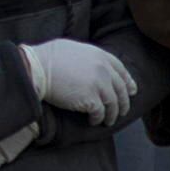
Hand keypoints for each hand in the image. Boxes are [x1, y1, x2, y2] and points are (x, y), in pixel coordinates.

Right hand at [17, 34, 139, 120]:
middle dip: (123, 102)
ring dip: (112, 114)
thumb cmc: (47, 58)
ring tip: (108, 121)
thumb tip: (91, 64)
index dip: (127, 81)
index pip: (120, 69)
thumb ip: (87, 57)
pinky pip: (100, 113)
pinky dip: (98, 119)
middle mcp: (103, 69)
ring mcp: (99, 85)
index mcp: (99, 55)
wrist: (37, 69)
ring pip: (113, 104)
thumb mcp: (73, 49)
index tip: (132, 90)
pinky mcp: (91, 100)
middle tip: (122, 111)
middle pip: (120, 89)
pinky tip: (94, 121)